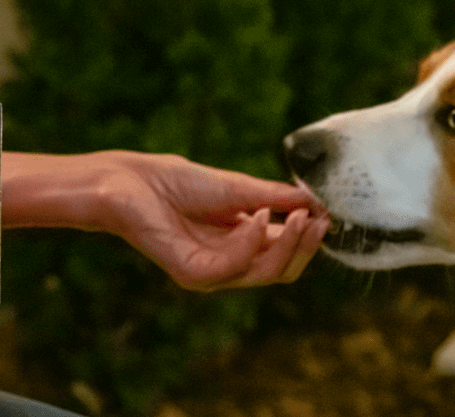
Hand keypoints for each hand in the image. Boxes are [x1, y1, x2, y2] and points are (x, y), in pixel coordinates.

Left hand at [95, 152, 330, 290]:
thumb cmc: (174, 182)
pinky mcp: (191, 274)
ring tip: (297, 216)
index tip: (326, 214)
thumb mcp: (237, 187)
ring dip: (286, 244)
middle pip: (281, 271)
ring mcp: (210, 274)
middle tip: (318, 219)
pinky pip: (233, 267)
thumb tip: (314, 200)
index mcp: (239, 246)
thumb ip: (273, 198)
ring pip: (264, 273)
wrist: (128, 181)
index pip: (284, 254)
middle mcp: (227, 266)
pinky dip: (250, 243)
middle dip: (304, 246)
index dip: (308, 237)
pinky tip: (257, 218)